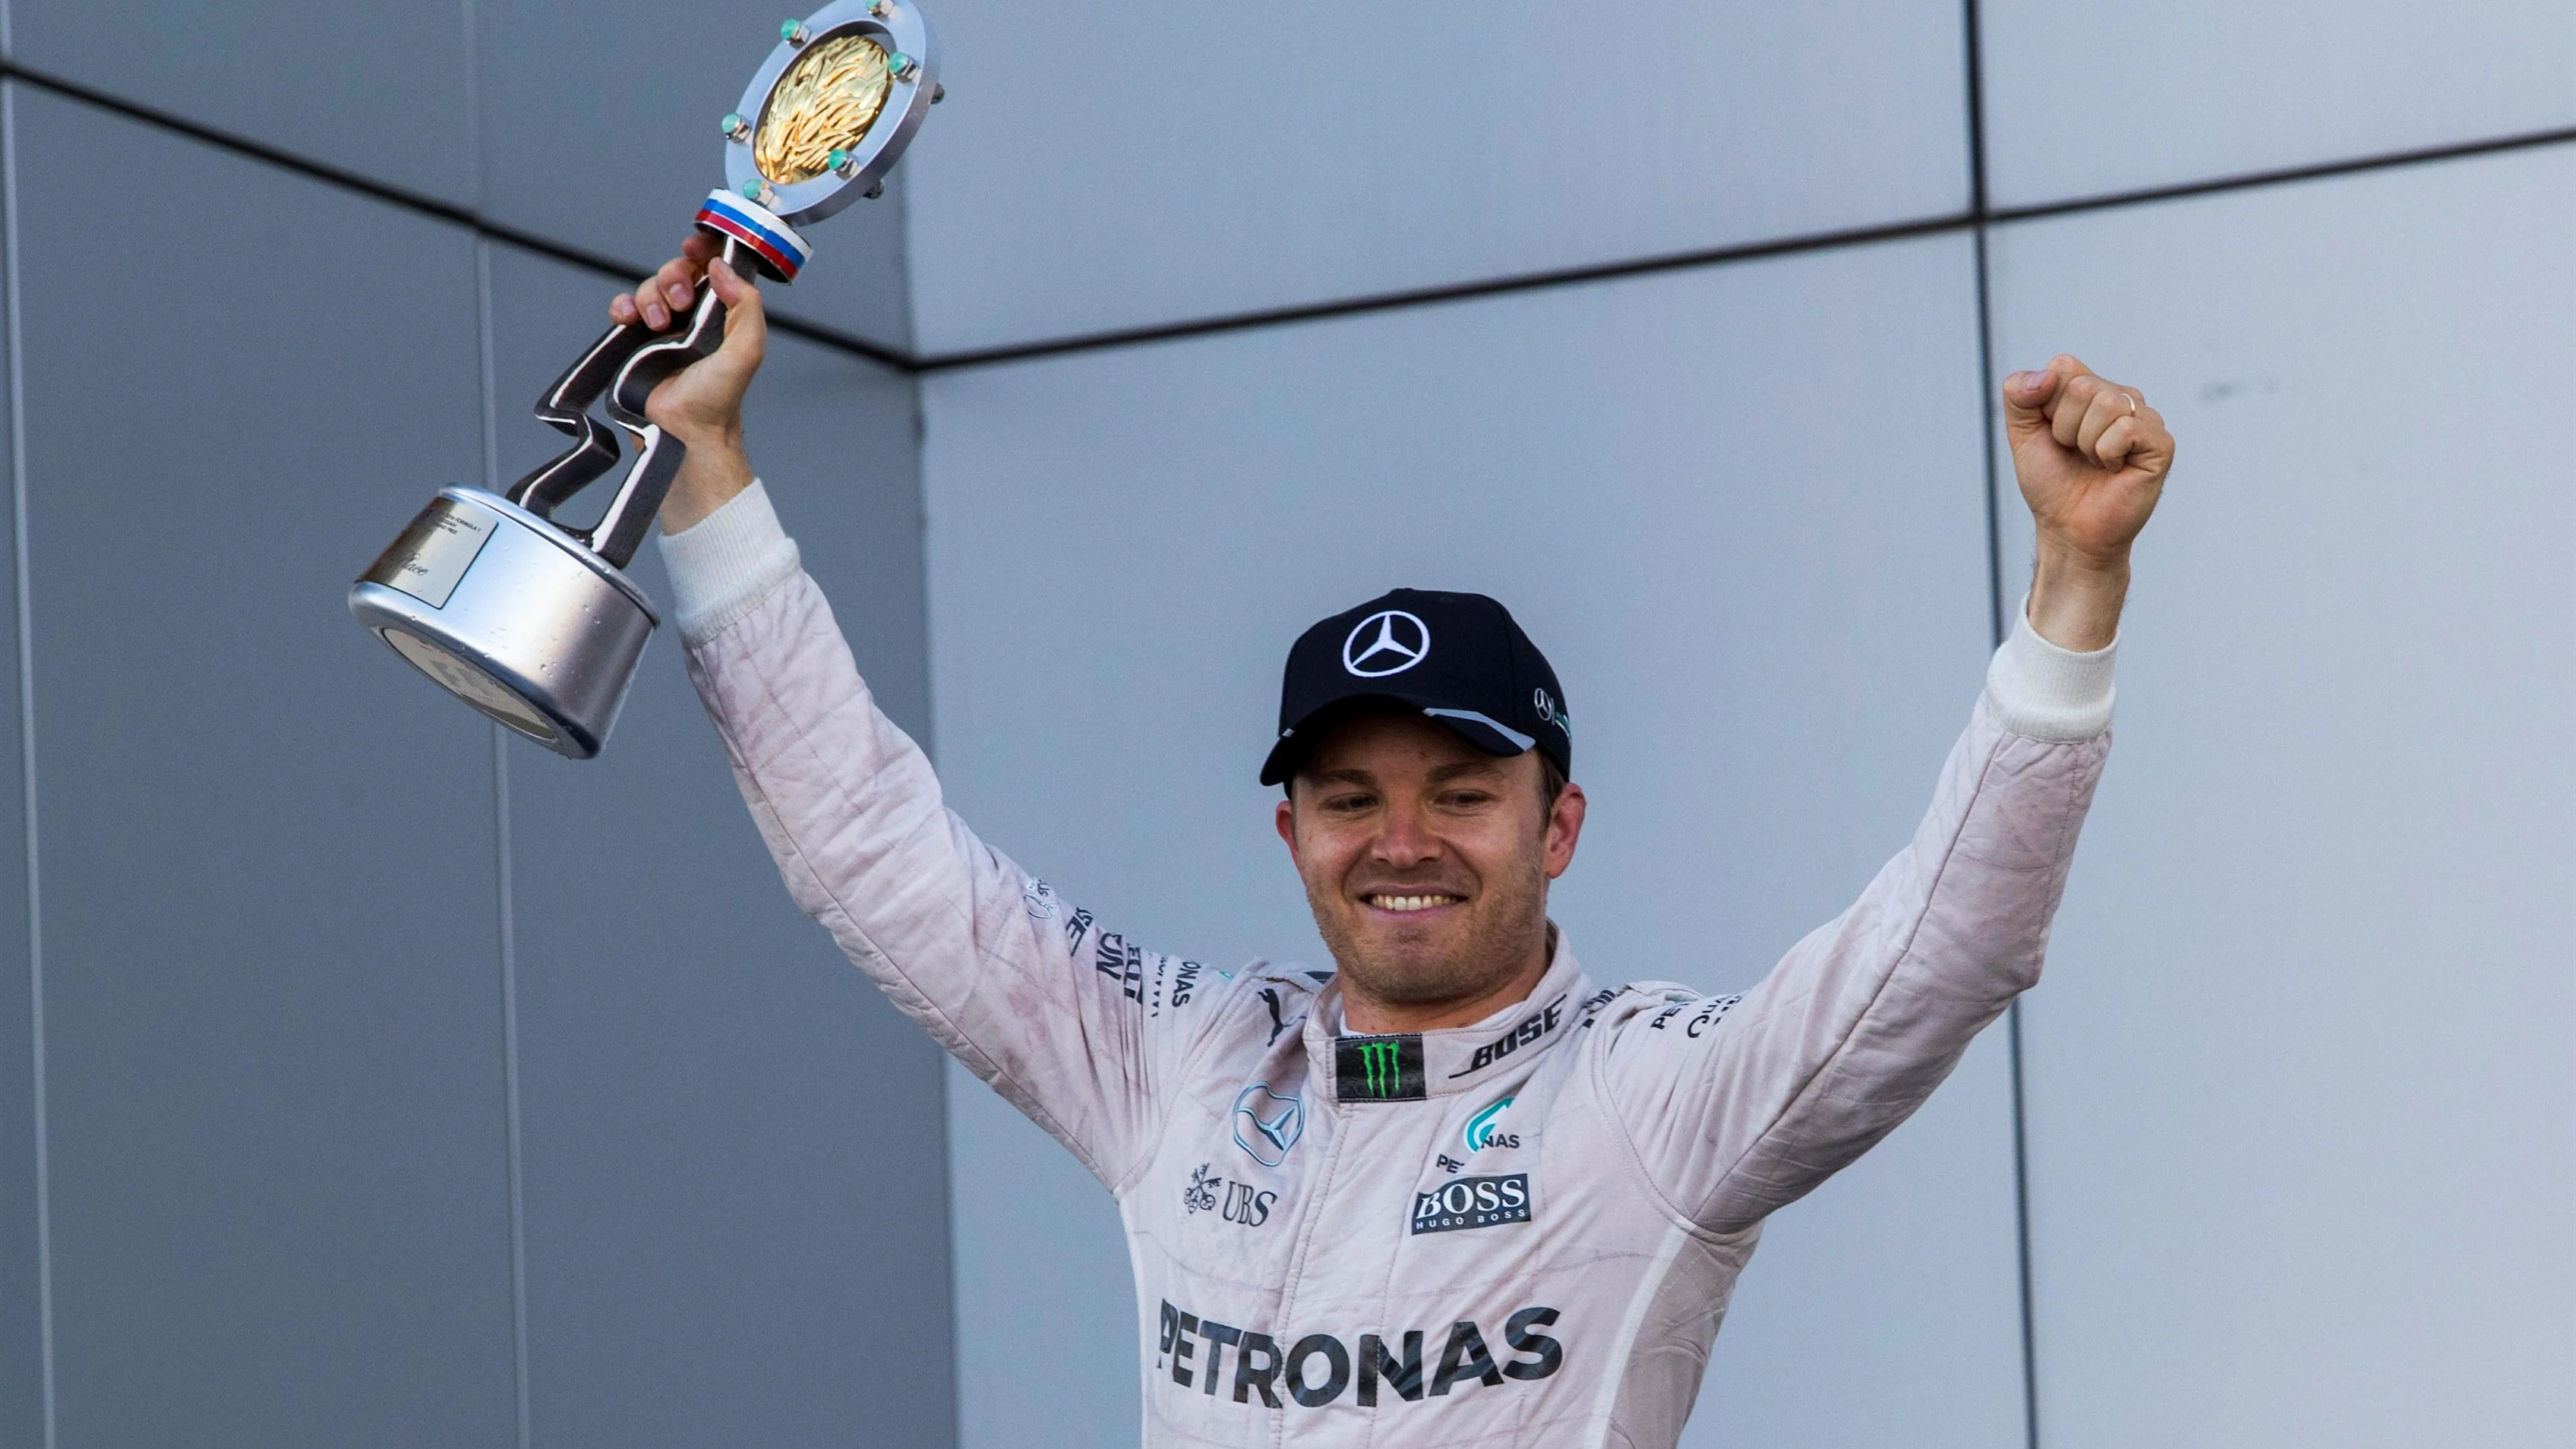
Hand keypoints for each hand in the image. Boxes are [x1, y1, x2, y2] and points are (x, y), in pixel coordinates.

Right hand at [609, 233, 766, 531]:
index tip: (696, 244)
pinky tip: (628, 318)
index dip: (704, 251)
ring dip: (651, 296)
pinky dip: (622, 306)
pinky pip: (623, 310)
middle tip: (679, 300)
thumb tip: (722, 267)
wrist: (685, 432)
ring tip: (659, 323)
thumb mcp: (747, 349)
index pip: (712, 270)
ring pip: (649, 288)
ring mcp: (662, 330)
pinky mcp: (635, 343)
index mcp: (721, 315)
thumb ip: (745, 305)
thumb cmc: (718, 400)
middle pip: (676, 273)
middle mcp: (692, 319)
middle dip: (674, 276)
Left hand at [2001, 355, 2174, 650]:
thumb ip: (2019, 395)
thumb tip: (2046, 374)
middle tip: (2074, 453)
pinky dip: (2107, 453)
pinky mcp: (2161, 444)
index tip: (2051, 434)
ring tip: (2094, 462)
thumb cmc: (2052, 483)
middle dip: (2064, 428)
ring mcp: (2145, 419)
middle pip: (2083, 386)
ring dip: (2085, 442)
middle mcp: (2120, 398)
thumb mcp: (2022, 434)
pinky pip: (2127, 429)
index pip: (2064, 365)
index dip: (2046, 404)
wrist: (2067, 529)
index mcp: (2090, 389)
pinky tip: (2113, 469)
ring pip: (2106, 403)